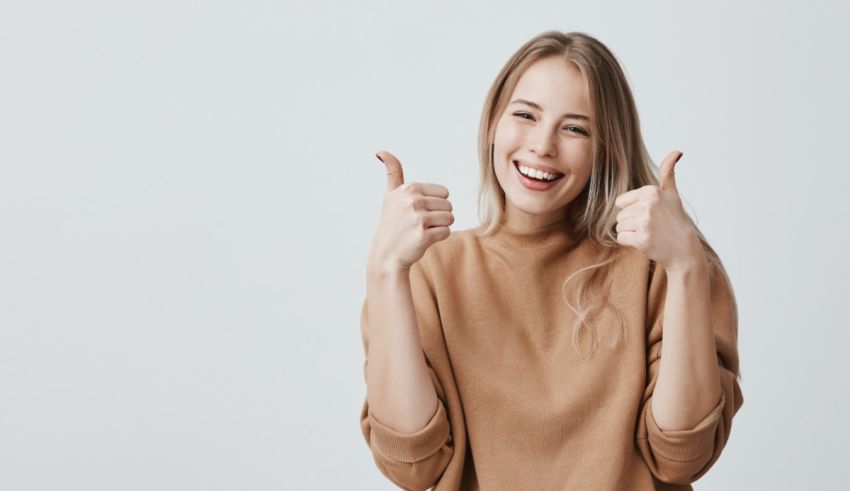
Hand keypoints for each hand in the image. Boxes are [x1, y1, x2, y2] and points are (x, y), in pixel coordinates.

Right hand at [367, 150, 453, 273]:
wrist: (386, 255)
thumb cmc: (392, 224)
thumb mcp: (390, 196)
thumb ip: (392, 173)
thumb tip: (380, 151)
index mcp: (408, 188)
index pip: (444, 192)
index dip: (435, 204)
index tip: (417, 212)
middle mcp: (412, 201)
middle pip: (448, 205)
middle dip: (438, 216)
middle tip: (419, 224)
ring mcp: (417, 218)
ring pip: (450, 218)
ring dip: (440, 227)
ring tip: (422, 231)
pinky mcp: (423, 235)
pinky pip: (446, 232)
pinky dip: (438, 238)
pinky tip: (423, 240)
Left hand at [613, 151, 701, 272]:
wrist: (684, 249)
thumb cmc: (675, 220)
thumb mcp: (671, 194)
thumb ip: (668, 172)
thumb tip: (677, 151)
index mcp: (650, 191)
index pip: (621, 202)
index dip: (632, 210)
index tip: (649, 214)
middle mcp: (647, 204)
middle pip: (619, 215)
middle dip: (631, 223)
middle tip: (651, 226)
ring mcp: (644, 222)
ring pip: (619, 227)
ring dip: (631, 233)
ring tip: (649, 233)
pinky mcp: (641, 239)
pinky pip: (621, 238)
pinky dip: (630, 242)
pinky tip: (645, 241)